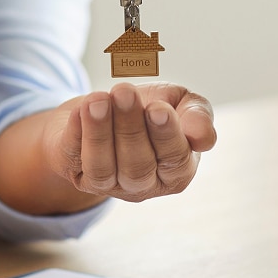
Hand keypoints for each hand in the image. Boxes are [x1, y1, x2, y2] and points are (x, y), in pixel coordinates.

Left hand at [48, 82, 214, 202]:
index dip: (166, 135)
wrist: (103, 106)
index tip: (157, 108)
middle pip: (138, 166)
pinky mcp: (74, 171)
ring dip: (100, 133)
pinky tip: (80, 110)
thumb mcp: (178, 101)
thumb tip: (204, 137)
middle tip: (123, 92)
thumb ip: (197, 114)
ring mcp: (106, 184)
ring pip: (103, 168)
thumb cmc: (147, 107)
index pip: (175, 161)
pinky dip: (76, 133)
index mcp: (176, 171)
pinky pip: (73, 157)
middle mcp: (143, 185)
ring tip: (97, 100)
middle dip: (130, 128)